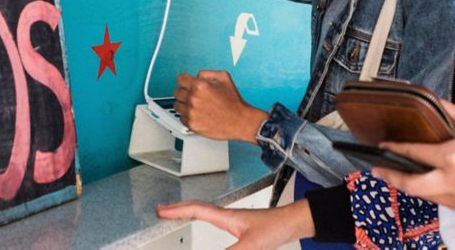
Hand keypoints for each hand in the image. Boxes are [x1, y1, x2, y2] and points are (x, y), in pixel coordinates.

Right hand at [157, 199, 314, 248]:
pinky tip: (203, 222)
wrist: (293, 223)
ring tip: (176, 213)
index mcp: (226, 217)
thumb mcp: (251, 246)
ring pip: (205, 212)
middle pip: (197, 208)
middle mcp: (227, 216)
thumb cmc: (276, 227)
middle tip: (162, 211)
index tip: (161, 211)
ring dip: (189, 211)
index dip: (177, 210)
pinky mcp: (239, 227)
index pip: (196, 210)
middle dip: (178, 208)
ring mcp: (233, 221)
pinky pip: (214, 219)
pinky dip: (202, 218)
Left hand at [173, 70, 266, 142]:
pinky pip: (182, 118)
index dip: (185, 80)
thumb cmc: (233, 101)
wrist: (240, 121)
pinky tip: (197, 114)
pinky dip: (188, 116)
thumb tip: (196, 76)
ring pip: (177, 105)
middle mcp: (194, 99)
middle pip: (177, 92)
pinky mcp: (192, 124)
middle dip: (184, 92)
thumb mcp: (224, 77)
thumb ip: (207, 73)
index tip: (186, 83)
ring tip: (195, 106)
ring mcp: (192, 113)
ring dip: (184, 104)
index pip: (180, 79)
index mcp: (200, 86)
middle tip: (192, 95)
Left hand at [369, 100, 454, 215]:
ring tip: (400, 175)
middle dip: (392, 177)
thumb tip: (432, 101)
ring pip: (426, 196)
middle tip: (379, 168)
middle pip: (412, 185)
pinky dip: (433, 193)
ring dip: (412, 186)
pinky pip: (443, 203)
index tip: (383, 146)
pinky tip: (428, 184)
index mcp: (454, 156)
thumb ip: (450, 113)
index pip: (415, 153)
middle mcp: (454, 180)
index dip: (395, 149)